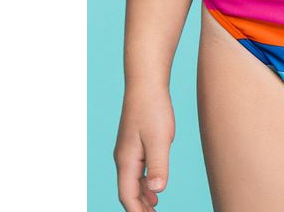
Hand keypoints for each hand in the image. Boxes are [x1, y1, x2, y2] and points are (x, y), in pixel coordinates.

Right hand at [113, 85, 175, 210]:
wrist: (146, 84)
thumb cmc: (153, 109)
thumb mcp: (160, 139)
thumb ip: (158, 165)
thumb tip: (157, 191)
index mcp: (127, 160)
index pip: (127, 195)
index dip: (137, 211)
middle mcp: (123, 158)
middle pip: (127, 191)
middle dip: (138, 207)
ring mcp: (128, 150)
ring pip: (132, 181)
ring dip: (141, 197)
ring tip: (153, 209)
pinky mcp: (135, 142)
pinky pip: (136, 170)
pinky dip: (143, 183)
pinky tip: (153, 186)